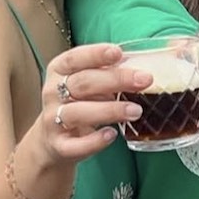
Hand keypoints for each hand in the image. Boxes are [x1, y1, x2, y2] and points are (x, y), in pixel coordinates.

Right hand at [38, 43, 150, 162]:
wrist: (52, 140)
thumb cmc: (79, 102)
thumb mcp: (88, 82)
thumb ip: (109, 72)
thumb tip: (146, 66)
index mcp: (59, 70)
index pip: (74, 58)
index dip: (95, 55)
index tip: (118, 53)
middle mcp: (53, 93)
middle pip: (83, 83)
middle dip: (115, 80)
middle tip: (145, 80)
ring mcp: (53, 120)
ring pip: (78, 112)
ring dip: (110, 110)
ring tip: (136, 111)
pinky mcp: (59, 146)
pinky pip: (75, 145)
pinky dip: (94, 141)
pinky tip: (112, 135)